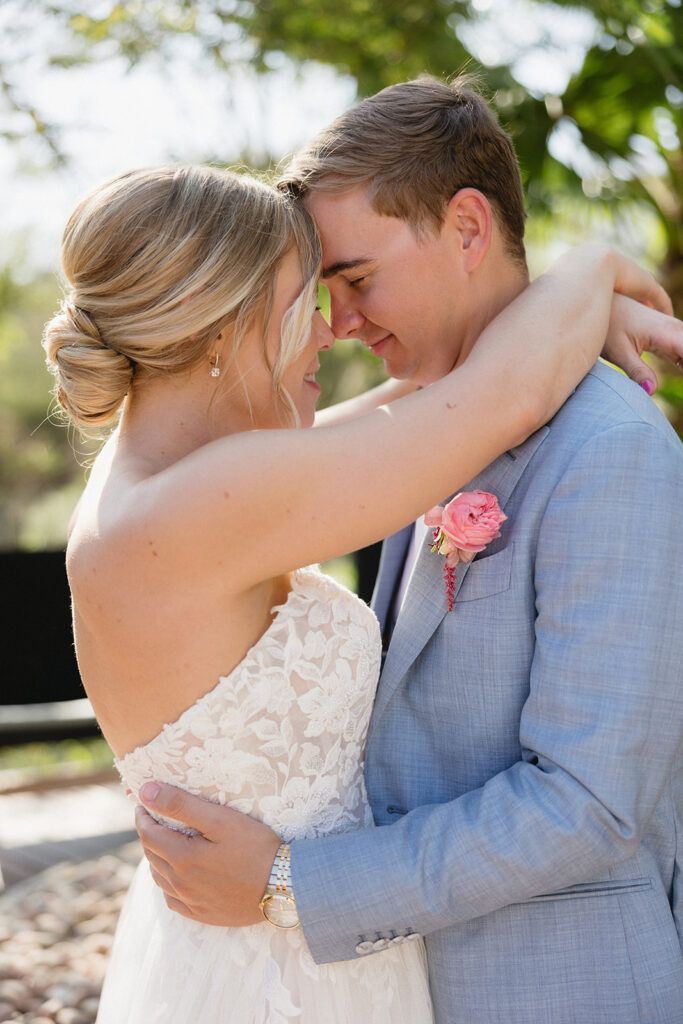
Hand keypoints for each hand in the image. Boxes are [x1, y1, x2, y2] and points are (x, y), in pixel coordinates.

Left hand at [135, 782, 281, 925]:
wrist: (285, 888)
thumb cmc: (256, 848)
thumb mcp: (220, 819)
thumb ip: (181, 804)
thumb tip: (145, 791)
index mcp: (181, 858)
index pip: (148, 834)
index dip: (142, 816)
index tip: (143, 804)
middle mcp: (180, 883)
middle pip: (152, 855)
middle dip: (148, 834)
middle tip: (152, 818)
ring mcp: (191, 902)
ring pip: (160, 878)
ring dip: (157, 858)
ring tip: (164, 842)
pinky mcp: (203, 914)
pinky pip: (173, 900)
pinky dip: (168, 883)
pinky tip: (177, 875)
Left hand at [602, 293, 682, 393]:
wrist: (600, 303)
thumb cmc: (607, 328)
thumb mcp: (618, 352)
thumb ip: (636, 372)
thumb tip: (652, 391)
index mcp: (665, 332)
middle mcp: (673, 329)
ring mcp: (671, 330)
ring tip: (678, 375)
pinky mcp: (666, 335)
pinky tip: (680, 373)